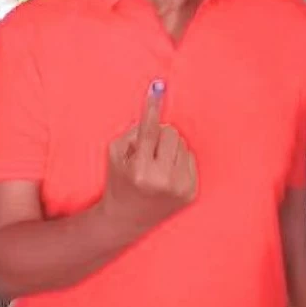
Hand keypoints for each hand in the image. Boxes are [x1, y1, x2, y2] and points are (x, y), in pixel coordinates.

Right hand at [99, 80, 196, 231]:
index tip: (158, 87)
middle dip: (160, 136)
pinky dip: (178, 162)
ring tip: (157, 165)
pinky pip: (190, 159)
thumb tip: (155, 112)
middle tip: (149, 149)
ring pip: (183, 145)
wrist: (126, 219)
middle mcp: (162, 179)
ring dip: (170, 149)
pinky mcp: (191, 193)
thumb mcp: (115, 154)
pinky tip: (167, 174)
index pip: (149, 130)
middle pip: (171, 133)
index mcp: (140, 168)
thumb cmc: (118, 181)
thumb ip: (134, 131)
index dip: (152, 107)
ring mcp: (179, 188)